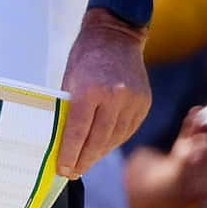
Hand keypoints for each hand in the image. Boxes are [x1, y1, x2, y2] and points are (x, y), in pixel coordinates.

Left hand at [57, 14, 150, 177]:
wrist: (115, 36)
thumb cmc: (85, 57)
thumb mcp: (69, 81)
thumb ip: (68, 110)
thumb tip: (63, 142)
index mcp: (90, 91)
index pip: (78, 132)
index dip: (69, 154)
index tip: (63, 169)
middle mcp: (115, 97)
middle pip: (97, 140)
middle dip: (83, 160)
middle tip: (72, 172)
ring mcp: (133, 101)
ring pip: (114, 138)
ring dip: (98, 153)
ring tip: (85, 163)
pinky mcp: (144, 103)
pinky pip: (127, 130)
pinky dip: (113, 141)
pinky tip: (102, 147)